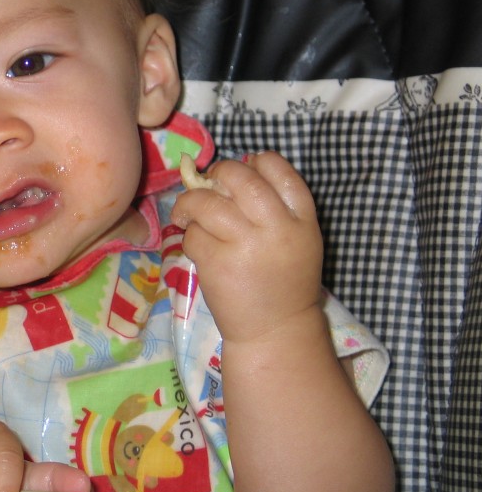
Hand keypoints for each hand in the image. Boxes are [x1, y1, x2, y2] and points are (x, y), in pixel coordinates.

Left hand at [169, 152, 323, 343]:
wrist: (276, 330)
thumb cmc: (281, 280)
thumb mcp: (294, 238)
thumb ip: (272, 205)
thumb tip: (233, 168)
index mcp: (302, 219)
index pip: (279, 169)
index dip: (255, 161)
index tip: (242, 171)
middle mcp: (278, 228)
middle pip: (240, 177)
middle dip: (218, 174)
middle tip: (209, 187)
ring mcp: (247, 246)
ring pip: (206, 202)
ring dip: (190, 204)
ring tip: (188, 215)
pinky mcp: (219, 264)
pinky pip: (192, 234)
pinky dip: (188, 236)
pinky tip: (198, 248)